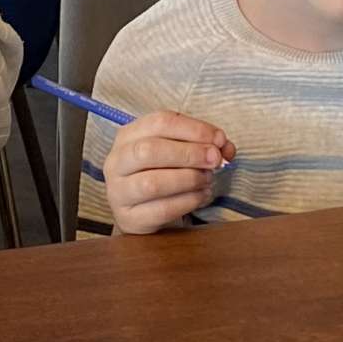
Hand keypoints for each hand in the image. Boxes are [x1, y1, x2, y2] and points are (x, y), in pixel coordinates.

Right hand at [101, 110, 232, 234]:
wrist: (140, 210)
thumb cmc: (160, 172)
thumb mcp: (176, 151)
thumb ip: (201, 144)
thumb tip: (225, 148)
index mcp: (128, 136)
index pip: (159, 122)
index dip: (193, 128)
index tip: (219, 139)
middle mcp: (117, 162)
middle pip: (150, 151)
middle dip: (189, 154)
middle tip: (215, 160)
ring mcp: (119, 192)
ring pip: (153, 183)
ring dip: (189, 179)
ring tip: (207, 179)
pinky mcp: (129, 218)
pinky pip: (161, 210)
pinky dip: (188, 201)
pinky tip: (202, 195)